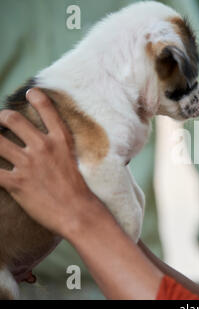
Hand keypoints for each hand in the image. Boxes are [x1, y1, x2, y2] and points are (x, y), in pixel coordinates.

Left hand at [0, 88, 98, 236]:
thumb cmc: (78, 190)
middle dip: (1, 117)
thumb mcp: (72, 161)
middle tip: (0, 122)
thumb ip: (58, 149)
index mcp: (61, 141)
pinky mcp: (17, 182)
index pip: (47, 109)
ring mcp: (29, 164)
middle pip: (12, 119)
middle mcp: (44, 147)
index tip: (30, 93)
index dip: (36, 97)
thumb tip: (45, 143)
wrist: (78, 213)